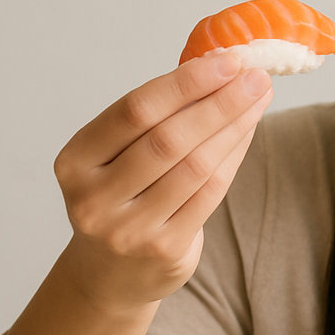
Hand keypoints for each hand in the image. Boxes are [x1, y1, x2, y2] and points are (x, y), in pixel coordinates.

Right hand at [53, 51, 272, 310]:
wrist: (110, 275)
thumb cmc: (122, 196)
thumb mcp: (116, 156)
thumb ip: (154, 117)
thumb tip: (218, 66)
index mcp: (75, 161)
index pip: (135, 110)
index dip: (185, 83)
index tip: (227, 60)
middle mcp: (95, 197)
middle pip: (169, 138)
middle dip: (219, 102)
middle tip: (255, 77)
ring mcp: (128, 229)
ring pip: (196, 166)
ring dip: (234, 126)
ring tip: (259, 98)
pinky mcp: (164, 250)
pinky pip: (211, 193)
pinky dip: (234, 156)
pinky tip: (248, 131)